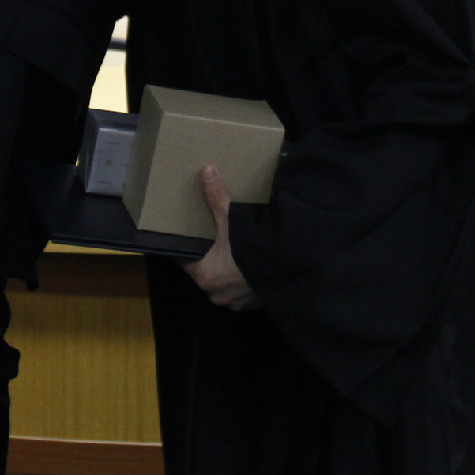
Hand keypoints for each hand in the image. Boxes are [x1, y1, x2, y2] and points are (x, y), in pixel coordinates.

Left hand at [180, 166, 260, 310]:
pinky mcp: (253, 304)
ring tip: (233, 252)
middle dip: (210, 259)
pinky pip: (242, 291)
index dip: (188, 248)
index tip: (191, 236)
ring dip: (228, 272)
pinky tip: (250, 265)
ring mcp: (236, 303)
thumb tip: (206, 170)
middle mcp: (216, 295)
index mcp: (204, 277)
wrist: (289, 271)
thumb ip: (217, 197)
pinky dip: (244, 280)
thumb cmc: (251, 250)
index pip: (186, 262)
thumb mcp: (231, 221)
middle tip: (214, 241)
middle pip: (205, 273)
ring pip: (224, 284)